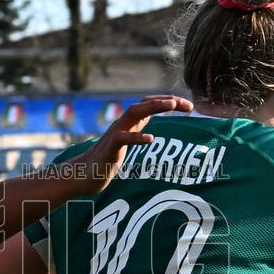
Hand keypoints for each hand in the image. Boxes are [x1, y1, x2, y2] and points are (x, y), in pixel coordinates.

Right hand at [69, 95, 192, 194]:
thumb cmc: (106, 159)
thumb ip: (137, 131)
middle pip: (143, 103)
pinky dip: (137, 137)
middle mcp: (122, 123)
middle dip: (165, 100)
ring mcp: (115, 133)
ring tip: (171, 105)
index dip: (169, 101)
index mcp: (129, 123)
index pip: (149, 104)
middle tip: (186, 104)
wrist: (84, 174)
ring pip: (134, 112)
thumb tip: (151, 128)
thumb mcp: (126, 141)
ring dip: (153, 107)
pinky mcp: (109, 148)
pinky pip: (122, 138)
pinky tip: (150, 139)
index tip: (189, 106)